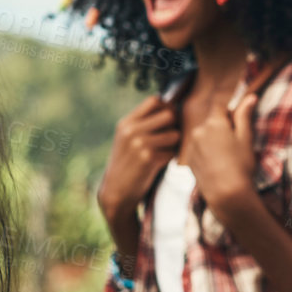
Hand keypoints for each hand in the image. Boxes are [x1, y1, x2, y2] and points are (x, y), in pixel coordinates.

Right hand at [99, 96, 180, 235]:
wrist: (116, 190)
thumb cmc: (126, 163)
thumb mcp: (126, 139)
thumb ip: (143, 124)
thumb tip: (170, 108)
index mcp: (126, 123)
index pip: (154, 101)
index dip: (167, 107)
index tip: (169, 118)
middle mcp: (132, 131)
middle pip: (169, 114)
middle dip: (175, 124)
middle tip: (172, 135)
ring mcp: (140, 145)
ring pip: (174, 134)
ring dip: (175, 143)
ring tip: (167, 150)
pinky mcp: (149, 160)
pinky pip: (172, 152)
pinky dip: (171, 158)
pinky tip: (161, 163)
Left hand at [182, 93, 258, 214]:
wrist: (226, 194)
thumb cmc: (240, 165)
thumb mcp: (246, 138)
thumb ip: (244, 116)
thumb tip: (250, 96)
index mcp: (213, 122)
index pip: (220, 107)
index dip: (229, 114)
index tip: (237, 125)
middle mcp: (198, 131)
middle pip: (211, 122)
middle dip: (221, 129)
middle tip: (234, 146)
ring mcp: (191, 146)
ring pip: (204, 136)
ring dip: (213, 142)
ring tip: (226, 159)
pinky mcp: (189, 160)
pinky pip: (199, 150)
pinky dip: (207, 153)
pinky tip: (217, 166)